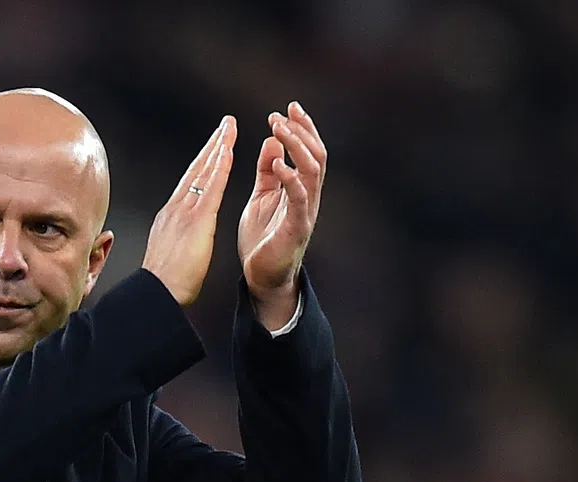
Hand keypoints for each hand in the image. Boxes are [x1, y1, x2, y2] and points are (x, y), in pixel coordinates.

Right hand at [142, 116, 237, 305]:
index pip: (190, 183)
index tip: (214, 146)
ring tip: (229, 127)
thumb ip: (176, 241)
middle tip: (224, 124)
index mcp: (170, 217)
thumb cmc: (164, 283)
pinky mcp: (196, 220)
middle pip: (196, 169)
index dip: (203, 162)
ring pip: (203, 172)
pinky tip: (228, 150)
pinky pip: (211, 187)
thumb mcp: (169, 254)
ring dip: (217, 147)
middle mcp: (175, 208)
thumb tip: (180, 240)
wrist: (157, 293)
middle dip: (211, 145)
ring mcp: (184, 212)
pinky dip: (219, 167)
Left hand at [238, 101, 326, 322]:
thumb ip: (267, 172)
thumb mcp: (262, 197)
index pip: (308, 151)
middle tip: (283, 113)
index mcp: (299, 189)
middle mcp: (308, 197)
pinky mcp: (297, 228)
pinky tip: (278, 163)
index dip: (301, 128)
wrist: (261, 279)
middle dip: (301, 131)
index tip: (287, 107)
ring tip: (279, 129)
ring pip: (312, 171)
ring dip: (296, 147)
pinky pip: (299, 198)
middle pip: (316, 155)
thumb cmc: (262, 240)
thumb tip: (270, 142)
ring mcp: (305, 212)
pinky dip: (290, 178)